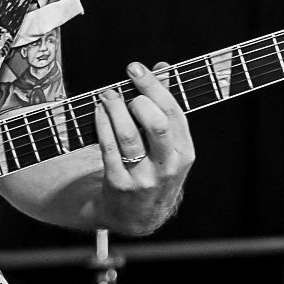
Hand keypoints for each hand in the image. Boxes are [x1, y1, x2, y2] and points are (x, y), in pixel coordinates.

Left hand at [94, 62, 195, 232]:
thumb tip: (162, 68)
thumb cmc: (154, 169)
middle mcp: (167, 166)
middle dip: (137, 100)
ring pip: (128, 135)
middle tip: (124, 90)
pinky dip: (102, 124)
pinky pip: (108, 148)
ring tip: (107, 95)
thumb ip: (165, 106)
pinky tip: (99, 111)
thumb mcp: (168, 145)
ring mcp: (143, 177)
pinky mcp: (119, 184)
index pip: (173, 113)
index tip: (136, 69)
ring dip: (114, 109)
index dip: (154, 87)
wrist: (138, 215)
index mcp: (184, 152)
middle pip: (156, 124)